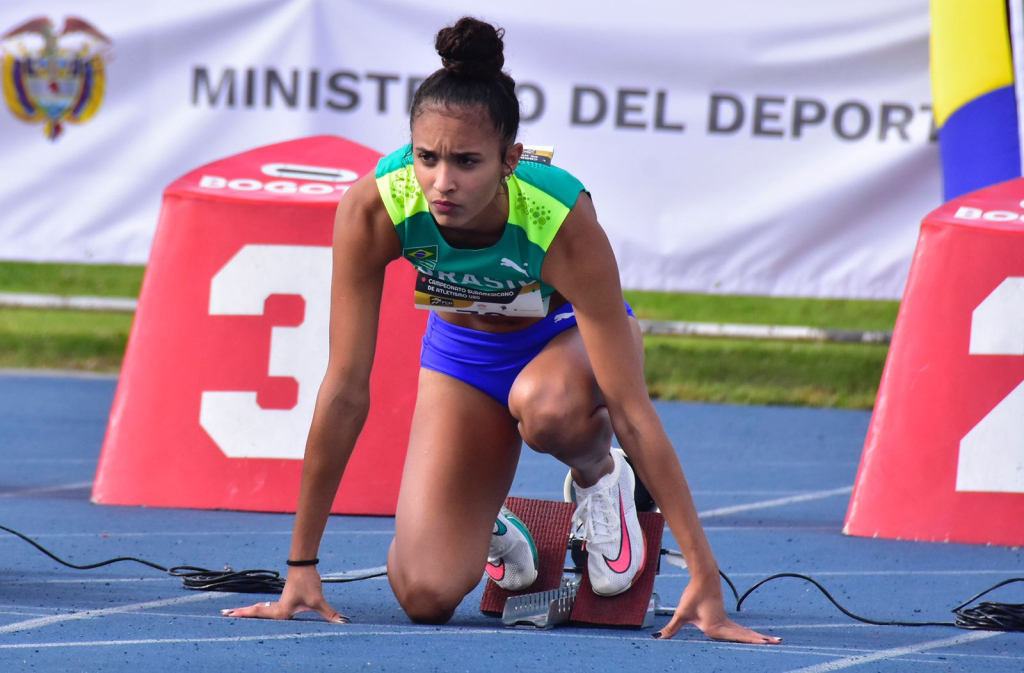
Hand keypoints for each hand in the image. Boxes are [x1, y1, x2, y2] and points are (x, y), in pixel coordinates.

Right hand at [220, 566, 348, 622]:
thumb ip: (329, 613)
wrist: (305, 565)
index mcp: (281, 610)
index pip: (260, 615)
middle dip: (241, 615)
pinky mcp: (284, 598)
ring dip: (248, 612)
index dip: (245, 616)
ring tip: (233, 614)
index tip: (229, 615)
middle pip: (256, 612)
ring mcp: (279, 602)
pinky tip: (256, 610)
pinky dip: (258, 609)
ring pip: (261, 609)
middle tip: (223, 615)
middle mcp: (277, 607)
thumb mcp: (318, 600)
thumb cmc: (308, 582)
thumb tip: (343, 623)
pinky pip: (267, 606)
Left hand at [654, 576, 779, 643]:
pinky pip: (739, 628)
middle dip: (760, 640)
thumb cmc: (693, 594)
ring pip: (743, 632)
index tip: (764, 643)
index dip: (750, 641)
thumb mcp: (681, 613)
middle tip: (778, 643)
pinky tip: (755, 637)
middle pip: (744, 635)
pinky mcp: (724, 616)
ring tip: (774, 641)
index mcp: (715, 627)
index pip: (734, 637)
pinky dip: (749, 633)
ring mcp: (726, 620)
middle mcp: (723, 624)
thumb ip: (671, 628)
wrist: (704, 576)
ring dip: (757, 637)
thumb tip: (658, 637)